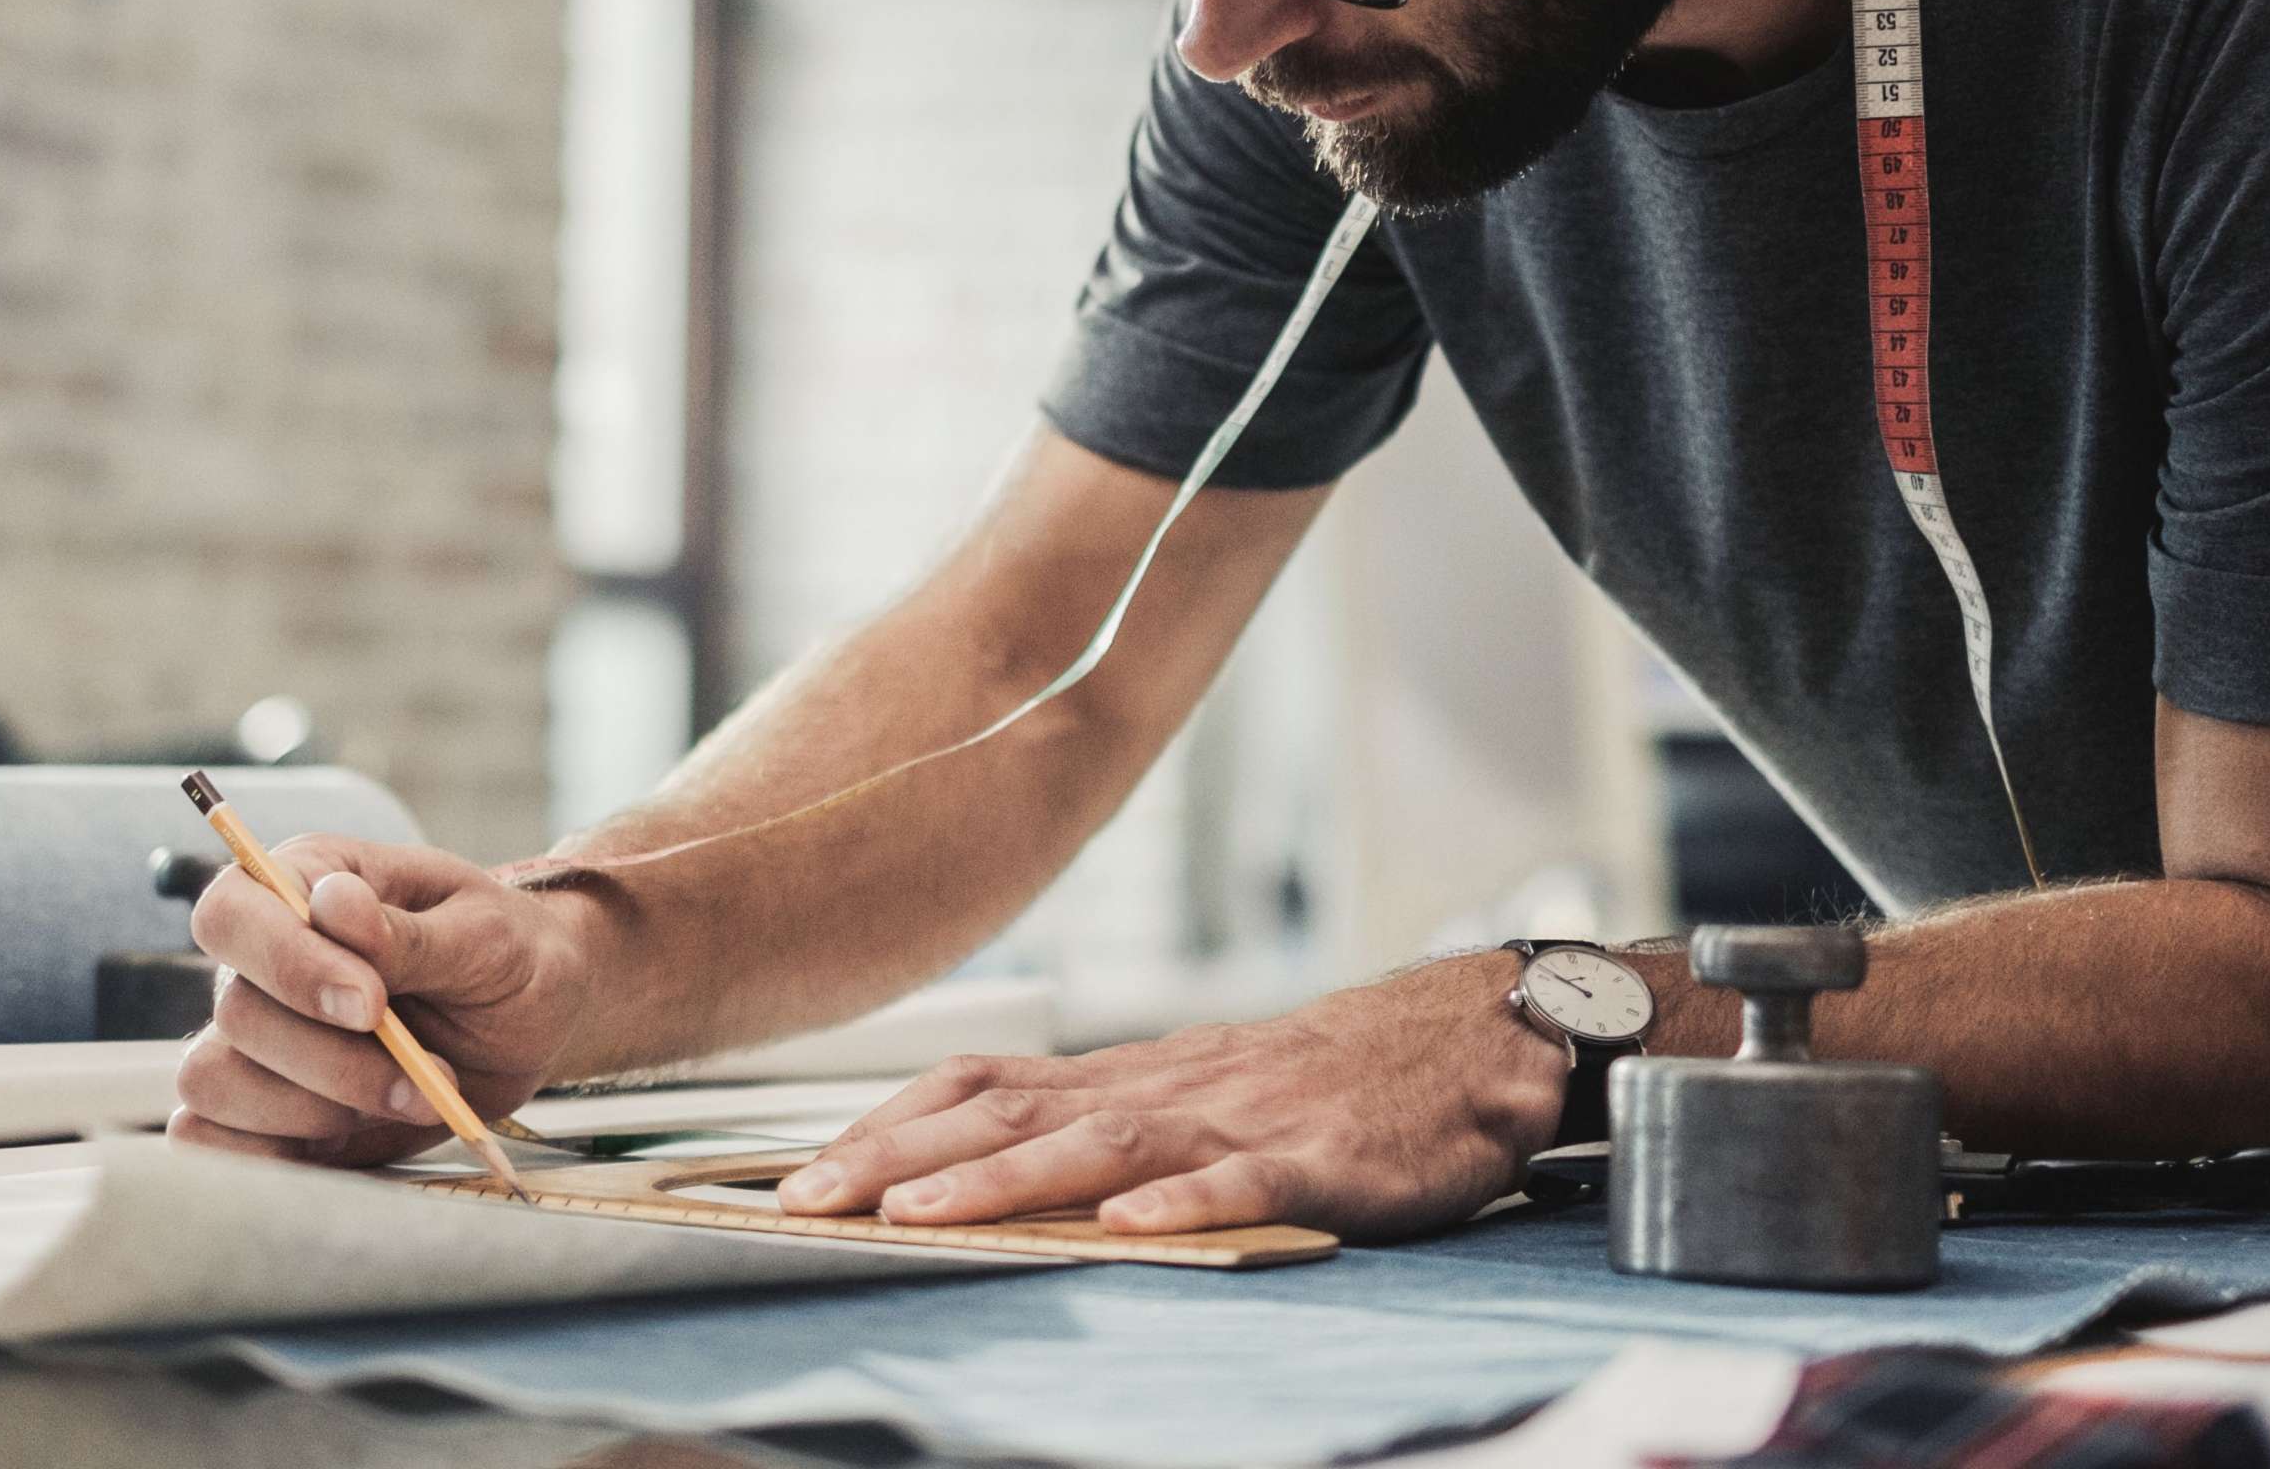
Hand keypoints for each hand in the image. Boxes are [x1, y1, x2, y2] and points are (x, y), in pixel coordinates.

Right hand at [170, 836, 601, 1166]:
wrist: (535, 1024)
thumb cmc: (509, 956)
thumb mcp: (484, 935)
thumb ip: (406, 932)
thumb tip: (332, 902)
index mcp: (306, 883)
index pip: (233, 912)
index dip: (287, 964)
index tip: (371, 1006)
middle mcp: (264, 958)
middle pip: (237, 1013)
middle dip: (335, 1060)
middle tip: (430, 1070)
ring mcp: (257, 1037)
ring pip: (215, 1081)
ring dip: (317, 1109)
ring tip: (411, 1098)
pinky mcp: (262, 1108)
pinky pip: (210, 1138)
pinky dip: (271, 1154)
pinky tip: (349, 1138)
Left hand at [773, 954, 1568, 1240]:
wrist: (1470, 1041)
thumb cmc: (1331, 1080)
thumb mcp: (1202, 1090)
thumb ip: (1107, 1118)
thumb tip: (988, 1156)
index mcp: (1135, 1074)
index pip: (984, 1083)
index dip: (887, 1124)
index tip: (799, 1171)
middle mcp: (1167, 1087)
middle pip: (1012, 1110)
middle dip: (898, 1158)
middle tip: (804, 1201)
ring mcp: (1239, 1120)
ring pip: (1102, 1145)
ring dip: (1003, 1179)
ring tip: (919, 1217)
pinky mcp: (1318, 1160)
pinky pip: (1241, 1182)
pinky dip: (1180, 1204)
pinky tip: (1126, 1229)